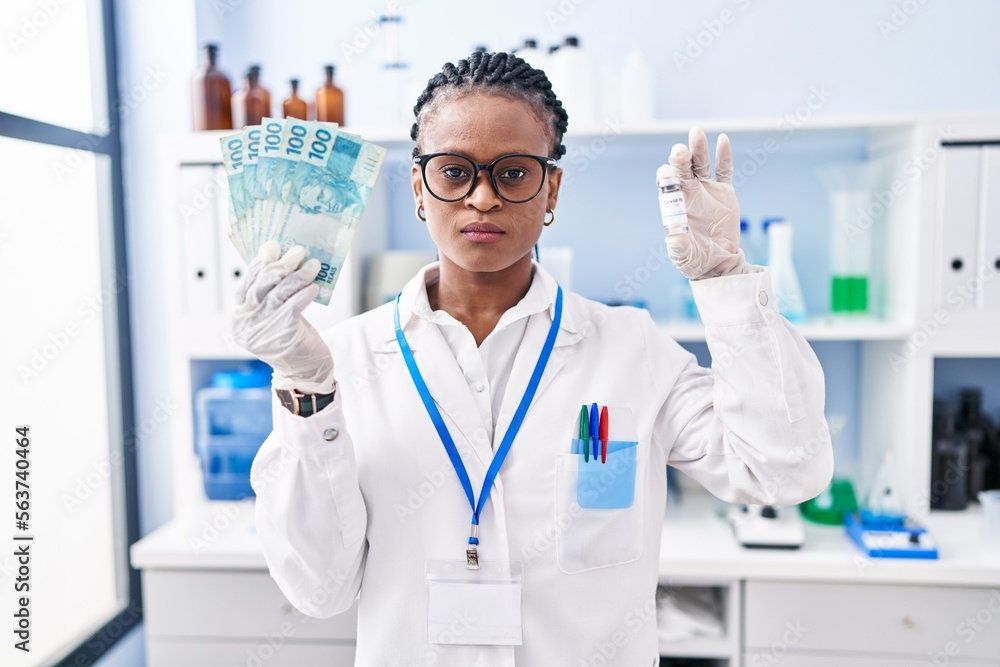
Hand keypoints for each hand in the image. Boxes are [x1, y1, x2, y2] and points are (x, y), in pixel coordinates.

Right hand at [232, 241, 334, 393]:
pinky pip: (293, 307)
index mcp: (239, 318)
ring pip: (279, 294)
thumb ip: (272, 294)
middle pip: (261, 286)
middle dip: (280, 264)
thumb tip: (281, 258)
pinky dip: (304, 293)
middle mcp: (246, 325)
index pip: (244, 284)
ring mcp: (262, 331)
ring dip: (298, 276)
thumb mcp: (276, 316)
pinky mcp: (282, 335)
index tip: (272, 246)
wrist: (305, 373)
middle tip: (297, 251)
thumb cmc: (292, 339)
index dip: (258, 264)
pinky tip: (315, 286)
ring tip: (313, 265)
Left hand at [660, 127, 751, 279]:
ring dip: (698, 148)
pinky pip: (724, 170)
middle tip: (679, 150)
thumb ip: (679, 248)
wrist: (718, 263)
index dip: (666, 176)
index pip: (666, 184)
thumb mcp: (685, 257)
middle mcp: (687, 192)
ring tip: (696, 132)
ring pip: (700, 164)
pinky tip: (723, 140)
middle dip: (679, 158)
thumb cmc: (695, 260)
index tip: (667, 173)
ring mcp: (705, 189)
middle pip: (682, 169)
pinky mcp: (724, 192)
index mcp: (673, 204)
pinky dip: (724, 155)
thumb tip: (673, 240)